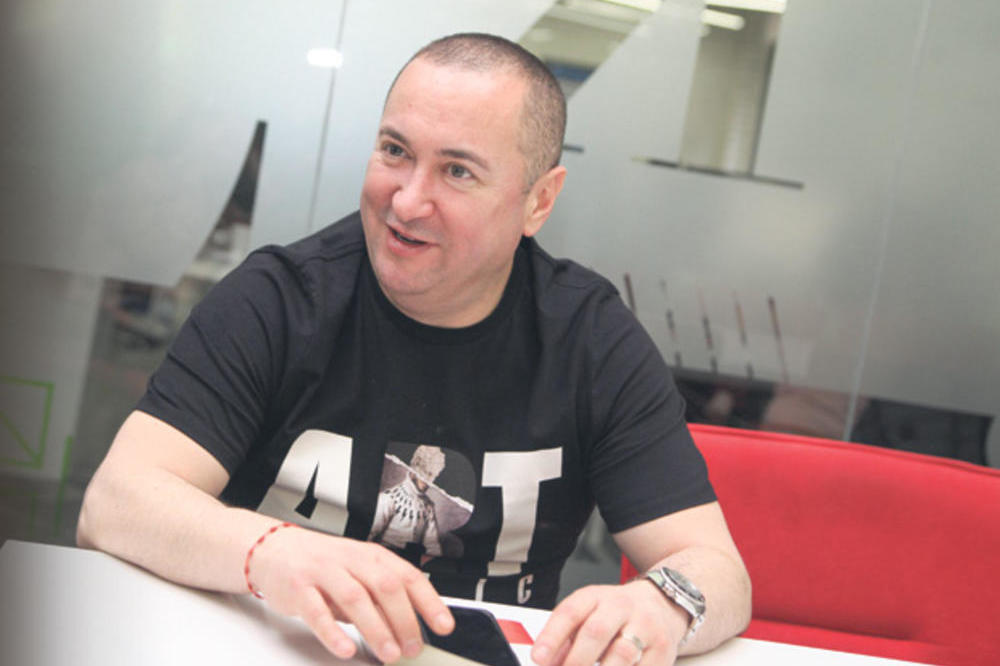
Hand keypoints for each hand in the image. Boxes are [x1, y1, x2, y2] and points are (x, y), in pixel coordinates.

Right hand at [248, 527, 453, 662]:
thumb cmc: (322, 564)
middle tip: (413, 647)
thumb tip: (409, 625)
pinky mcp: (297, 588)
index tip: (444, 625)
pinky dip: (333, 632)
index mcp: (371, 556)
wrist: (274, 549)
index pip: (408, 576)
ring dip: (376, 629)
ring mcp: (323, 571)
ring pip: (356, 598)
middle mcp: (350, 560)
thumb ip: (380, 596)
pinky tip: (345, 649)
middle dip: (404, 620)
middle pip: (385, 586)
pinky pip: (317, 611)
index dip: (429, 602)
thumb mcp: (357, 573)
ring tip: (389, 653)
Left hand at [531, 580, 688, 665]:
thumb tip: (546, 661)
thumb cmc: (616, 614)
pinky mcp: (663, 652)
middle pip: (596, 632)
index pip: (570, 612)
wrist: (663, 603)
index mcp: (596, 596)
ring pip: (622, 655)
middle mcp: (622, 607)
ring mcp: (646, 628)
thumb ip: (565, 638)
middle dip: (576, 661)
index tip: (538, 659)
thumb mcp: (588, 614)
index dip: (551, 637)